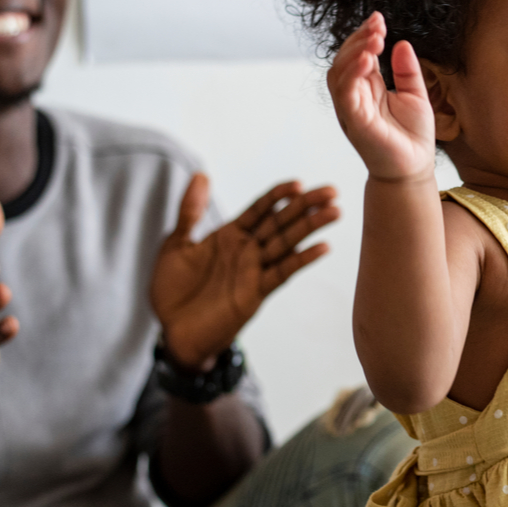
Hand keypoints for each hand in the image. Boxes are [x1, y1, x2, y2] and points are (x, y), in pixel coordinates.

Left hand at [151, 174, 338, 369]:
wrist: (172, 333)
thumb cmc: (172, 290)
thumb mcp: (176, 244)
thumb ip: (190, 211)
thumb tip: (201, 174)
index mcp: (230, 235)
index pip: (260, 209)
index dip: (278, 195)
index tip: (298, 183)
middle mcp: (247, 250)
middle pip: (281, 222)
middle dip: (306, 206)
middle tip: (332, 191)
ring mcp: (254, 270)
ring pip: (287, 243)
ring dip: (311, 227)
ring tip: (335, 211)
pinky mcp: (256, 292)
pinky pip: (282, 272)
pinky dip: (302, 259)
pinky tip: (322, 247)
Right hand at [327, 11, 435, 180]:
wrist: (415, 168)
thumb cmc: (413, 137)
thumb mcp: (415, 94)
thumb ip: (407, 70)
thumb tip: (401, 43)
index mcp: (367, 89)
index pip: (357, 55)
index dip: (364, 35)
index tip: (378, 18)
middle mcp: (355, 97)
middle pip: (344, 60)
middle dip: (358, 39)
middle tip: (377, 26)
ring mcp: (352, 109)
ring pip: (339, 74)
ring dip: (354, 52)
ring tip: (374, 39)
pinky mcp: (355, 122)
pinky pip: (346, 94)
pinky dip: (353, 74)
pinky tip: (368, 60)